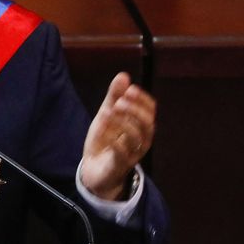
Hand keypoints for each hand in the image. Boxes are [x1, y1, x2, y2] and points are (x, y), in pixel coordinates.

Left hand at [80, 72, 155, 199]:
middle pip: (148, 125)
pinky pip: (124, 155)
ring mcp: (132, 154)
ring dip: (124, 123)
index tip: (130, 89)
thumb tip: (124, 75)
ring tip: (108, 112)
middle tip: (119, 102)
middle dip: (135, 111)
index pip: (150, 110)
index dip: (142, 99)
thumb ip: (114, 97)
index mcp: (139, 125)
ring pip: (138, 139)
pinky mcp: (120, 165)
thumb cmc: (105, 139)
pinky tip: (107, 131)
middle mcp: (141, 140)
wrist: (93, 168)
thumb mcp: (107, 114)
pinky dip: (116, 142)